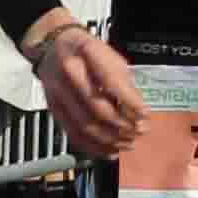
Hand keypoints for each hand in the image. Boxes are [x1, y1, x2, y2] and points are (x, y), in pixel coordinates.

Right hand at [31, 19, 146, 159]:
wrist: (53, 47)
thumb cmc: (86, 51)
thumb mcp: (111, 56)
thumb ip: (125, 84)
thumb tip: (139, 114)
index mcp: (87, 52)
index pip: (111, 82)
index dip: (130, 102)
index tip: (145, 115)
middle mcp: (69, 72)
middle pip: (97, 107)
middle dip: (122, 125)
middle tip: (138, 131)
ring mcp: (58, 92)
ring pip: (85, 125)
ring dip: (110, 139)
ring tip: (128, 142)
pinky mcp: (54, 108)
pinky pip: (73, 134)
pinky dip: (94, 146)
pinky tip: (109, 150)